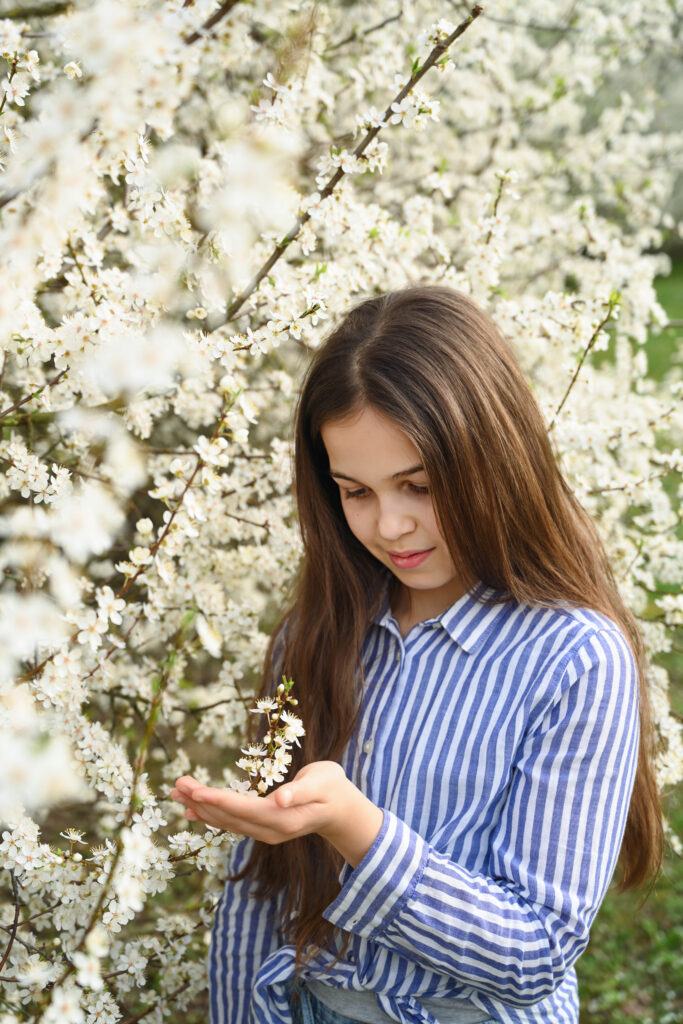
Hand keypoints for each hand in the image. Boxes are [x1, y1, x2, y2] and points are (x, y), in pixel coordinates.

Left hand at [170, 761, 383, 867]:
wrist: (341, 810)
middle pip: (228, 817)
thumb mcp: (322, 781)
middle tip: (176, 785)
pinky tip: (194, 809)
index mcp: (282, 819)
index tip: (195, 792)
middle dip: (201, 802)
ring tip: (177, 795)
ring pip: (226, 822)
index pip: (243, 810)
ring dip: (201, 808)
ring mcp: (265, 833)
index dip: (218, 801)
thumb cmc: (333, 788)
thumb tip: (279, 799)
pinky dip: (211, 815)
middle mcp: (269, 831)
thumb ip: (300, 791)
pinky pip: (231, 823)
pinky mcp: (262, 829)